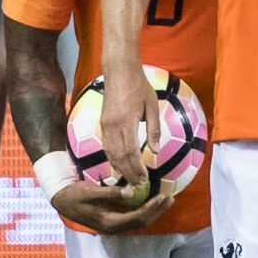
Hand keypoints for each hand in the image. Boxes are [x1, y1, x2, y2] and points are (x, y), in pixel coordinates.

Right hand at [52, 180, 172, 234]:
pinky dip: (145, 209)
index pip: (136, 218)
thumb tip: (131, 193)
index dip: (151, 208)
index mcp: (109, 222)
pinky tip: (151, 201)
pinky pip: (133, 217)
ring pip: (139, 221)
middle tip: (170, 198)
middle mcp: (113, 227)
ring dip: (153, 211)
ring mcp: (113, 225)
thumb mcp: (90, 192)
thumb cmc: (74, 195)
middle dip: (157, 211)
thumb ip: (110, 194)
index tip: (161, 197)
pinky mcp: (113, 219)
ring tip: (166, 200)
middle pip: (141, 223)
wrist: (60, 200)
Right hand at [99, 63, 159, 200]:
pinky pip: (106, 146)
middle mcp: (112, 126)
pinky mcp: (102, 124)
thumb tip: (156, 152)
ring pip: (110, 153)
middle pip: (119, 156)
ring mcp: (105, 125)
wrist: (119, 71)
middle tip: (138, 185)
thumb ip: (154, 130)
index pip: (131, 152)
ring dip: (120, 168)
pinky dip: (112, 158)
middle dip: (129, 172)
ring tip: (130, 179)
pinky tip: (119, 166)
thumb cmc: (139, 87)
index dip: (137, 168)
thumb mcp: (152, 106)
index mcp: (126, 122)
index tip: (145, 179)